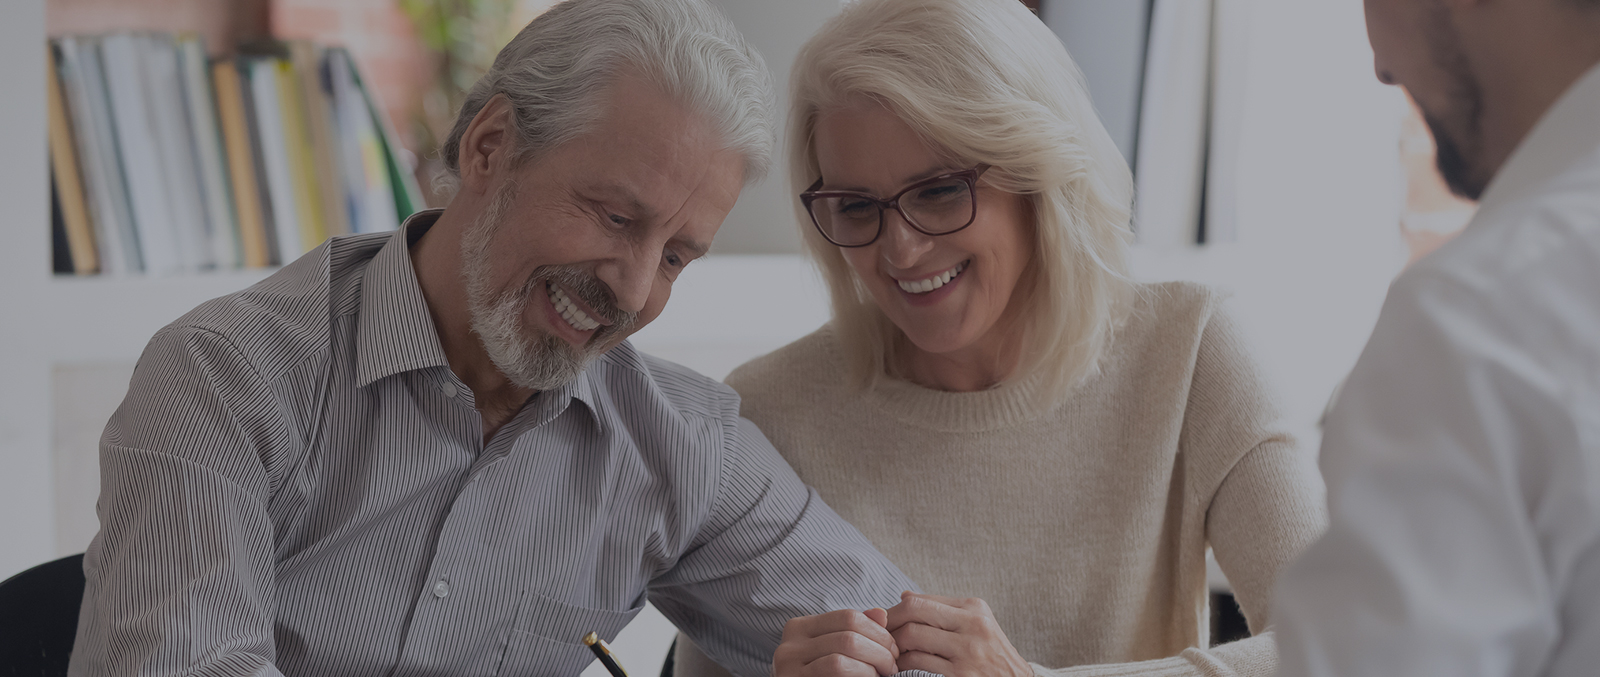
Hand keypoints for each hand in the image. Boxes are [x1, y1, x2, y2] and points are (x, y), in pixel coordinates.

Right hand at [772, 607, 900, 676]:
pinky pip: (836, 675)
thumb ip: (854, 632)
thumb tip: (881, 613)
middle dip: (880, 651)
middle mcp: (788, 645)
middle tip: (892, 666)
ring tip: (883, 675)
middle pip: (848, 637)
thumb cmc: (821, 676)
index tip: (893, 649)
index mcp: (799, 628)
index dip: (878, 631)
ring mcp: (787, 668)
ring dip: (872, 668)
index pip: (848, 617)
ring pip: (841, 661)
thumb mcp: (835, 649)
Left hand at [886, 592, 1031, 676]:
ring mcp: (968, 649)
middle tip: (877, 634)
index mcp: (974, 607)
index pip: (921, 599)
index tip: (882, 620)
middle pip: (914, 610)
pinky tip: (898, 666)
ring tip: (888, 652)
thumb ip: (942, 609)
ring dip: (893, 645)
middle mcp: (972, 623)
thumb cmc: (991, 654)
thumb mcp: (975, 624)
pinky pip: (918, 661)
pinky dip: (902, 663)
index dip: (895, 609)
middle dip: (889, 622)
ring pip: (913, 635)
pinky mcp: (962, 673)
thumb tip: (903, 596)